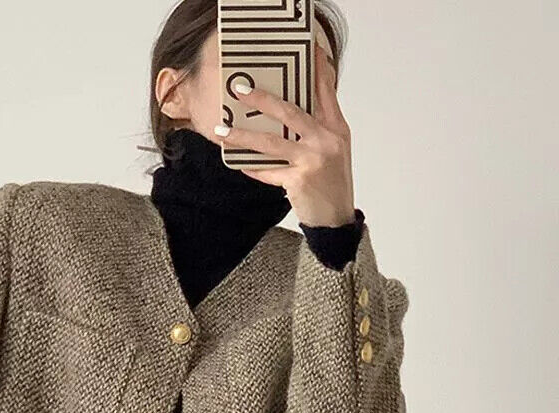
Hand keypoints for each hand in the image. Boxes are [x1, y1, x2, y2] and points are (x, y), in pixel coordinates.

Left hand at [214, 42, 355, 227]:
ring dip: (242, 136)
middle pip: (290, 111)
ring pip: (271, 142)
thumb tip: (288, 111)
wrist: (336, 220)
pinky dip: (251, 167)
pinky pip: (267, 170)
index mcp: (337, 129)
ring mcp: (312, 160)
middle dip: (262, 99)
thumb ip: (317, 128)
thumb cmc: (332, 184)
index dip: (316, 67)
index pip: (326, 90)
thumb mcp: (333, 150)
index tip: (305, 48)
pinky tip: (237, 162)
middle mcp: (326, 140)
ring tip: (221, 131)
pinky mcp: (299, 180)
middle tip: (240, 90)